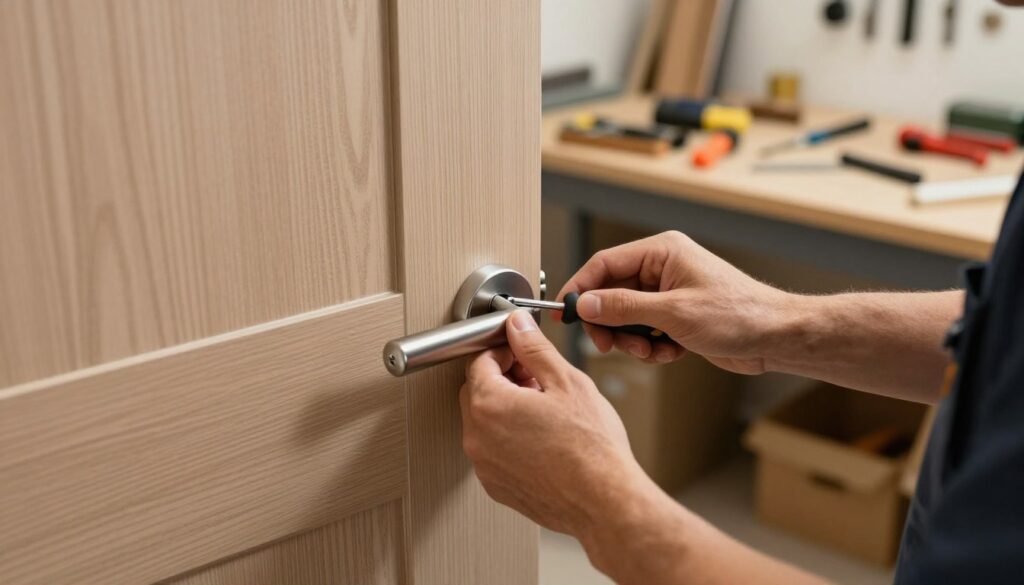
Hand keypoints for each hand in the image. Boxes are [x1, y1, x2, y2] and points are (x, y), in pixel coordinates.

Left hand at [460, 310, 646, 536]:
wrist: (605, 501)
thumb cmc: (591, 448)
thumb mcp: (565, 381)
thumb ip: (534, 348)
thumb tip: (517, 327)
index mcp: (490, 405)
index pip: (479, 361)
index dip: (503, 351)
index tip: (522, 352)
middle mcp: (478, 438)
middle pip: (477, 391)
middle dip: (503, 378)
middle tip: (538, 379)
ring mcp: (485, 466)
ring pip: (485, 422)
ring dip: (506, 409)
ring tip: (545, 410)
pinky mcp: (497, 486)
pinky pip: (493, 451)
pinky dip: (509, 439)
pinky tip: (542, 438)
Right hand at [557, 231, 794, 373]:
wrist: (775, 338)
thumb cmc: (739, 315)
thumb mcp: (673, 312)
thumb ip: (624, 307)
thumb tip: (585, 304)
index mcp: (662, 252)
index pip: (604, 264)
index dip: (581, 288)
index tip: (563, 313)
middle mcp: (662, 268)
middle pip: (611, 293)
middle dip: (610, 323)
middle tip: (608, 345)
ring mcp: (669, 293)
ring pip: (626, 316)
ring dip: (632, 339)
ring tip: (652, 350)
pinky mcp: (676, 316)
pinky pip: (645, 330)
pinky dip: (651, 346)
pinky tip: (671, 352)